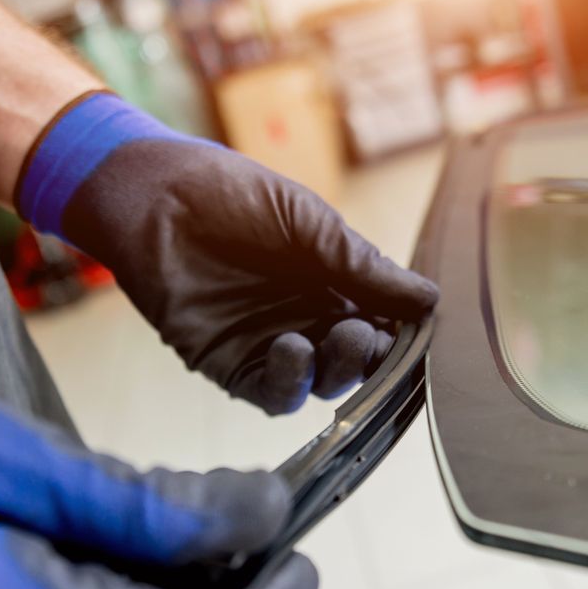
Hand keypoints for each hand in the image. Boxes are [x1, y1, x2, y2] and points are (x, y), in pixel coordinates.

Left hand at [16, 93, 438, 414]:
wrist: (156, 195)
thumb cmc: (235, 196)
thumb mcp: (313, 225)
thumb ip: (365, 268)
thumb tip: (431, 300)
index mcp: (333, 286)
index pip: (382, 324)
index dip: (402, 333)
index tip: (420, 330)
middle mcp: (307, 321)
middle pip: (356, 362)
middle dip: (372, 355)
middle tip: (369, 333)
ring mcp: (269, 345)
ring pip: (321, 384)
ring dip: (340, 369)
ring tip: (340, 336)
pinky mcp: (229, 365)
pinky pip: (271, 393)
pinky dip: (290, 382)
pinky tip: (292, 348)